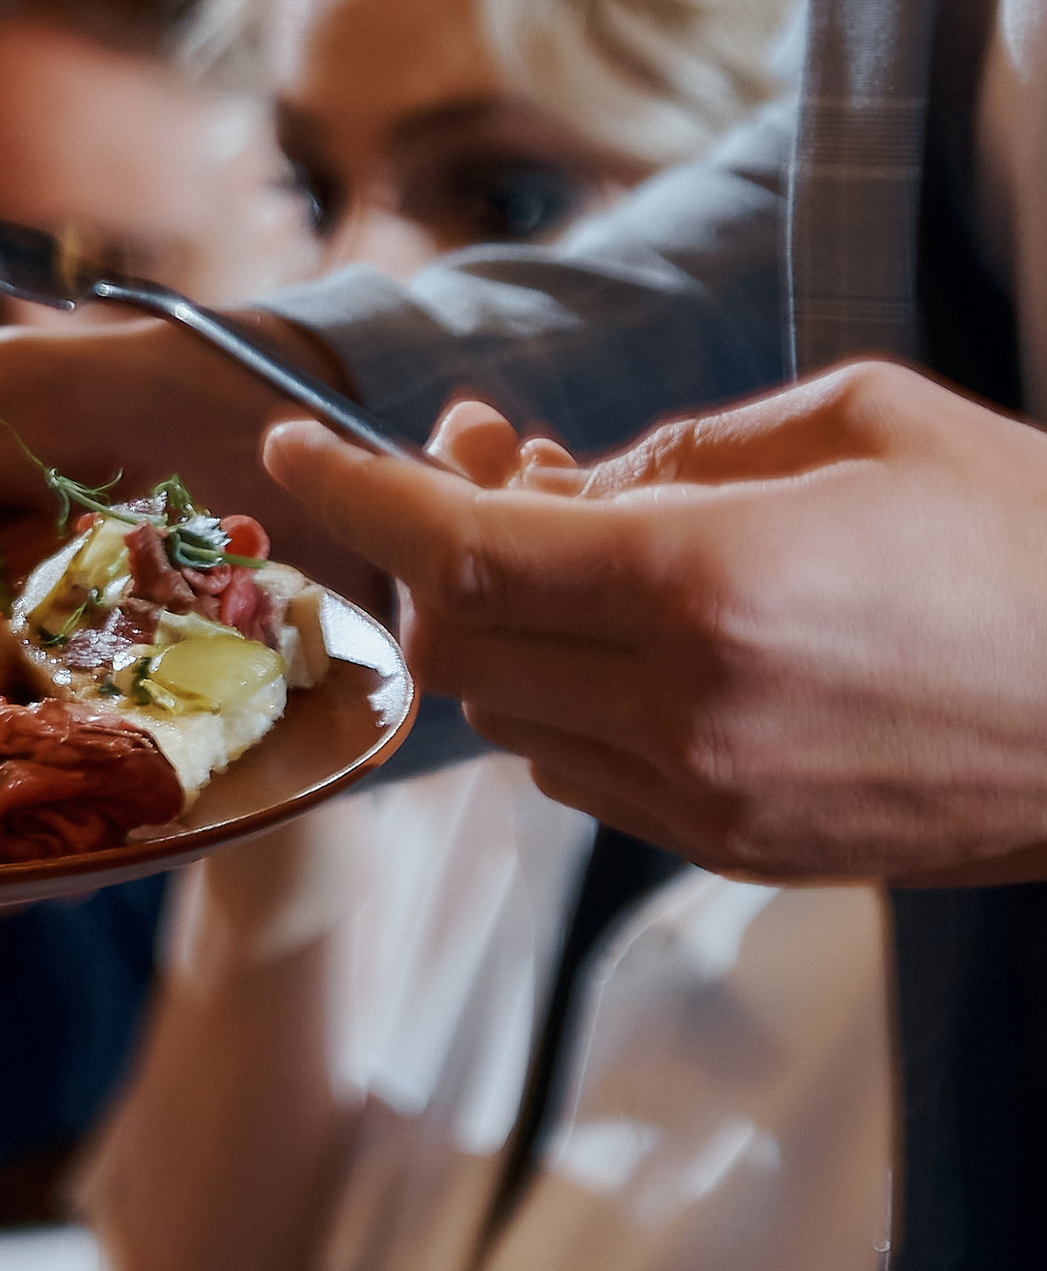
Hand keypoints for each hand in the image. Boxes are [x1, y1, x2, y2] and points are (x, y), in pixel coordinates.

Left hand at [262, 360, 1046, 883]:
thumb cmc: (1028, 542)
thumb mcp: (865, 421)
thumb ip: (688, 448)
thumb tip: (567, 480)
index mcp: (711, 586)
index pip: (466, 546)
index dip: (362, 494)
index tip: (296, 452)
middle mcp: (686, 708)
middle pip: (461, 639)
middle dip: (439, 545)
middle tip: (487, 456)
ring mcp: (705, 797)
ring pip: (507, 715)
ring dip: (503, 625)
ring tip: (579, 535)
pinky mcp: (732, 849)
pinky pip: (580, 771)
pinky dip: (564, 696)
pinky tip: (634, 631)